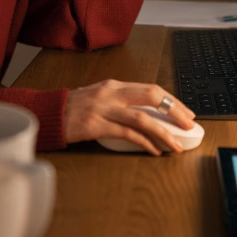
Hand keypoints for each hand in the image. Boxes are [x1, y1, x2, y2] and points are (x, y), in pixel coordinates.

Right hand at [64, 79, 196, 154]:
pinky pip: (127, 134)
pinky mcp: (95, 126)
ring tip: (176, 145)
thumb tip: (148, 115)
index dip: (172, 101)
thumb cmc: (73, 109)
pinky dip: (144, 143)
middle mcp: (111, 93)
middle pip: (152, 97)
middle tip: (189, 125)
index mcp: (114, 86)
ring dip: (163, 132)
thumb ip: (121, 102)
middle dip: (174, 111)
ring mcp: (103, 108)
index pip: (151, 89)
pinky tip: (154, 151)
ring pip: (142, 118)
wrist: (47, 114)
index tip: (186, 113)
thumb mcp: (99, 98)